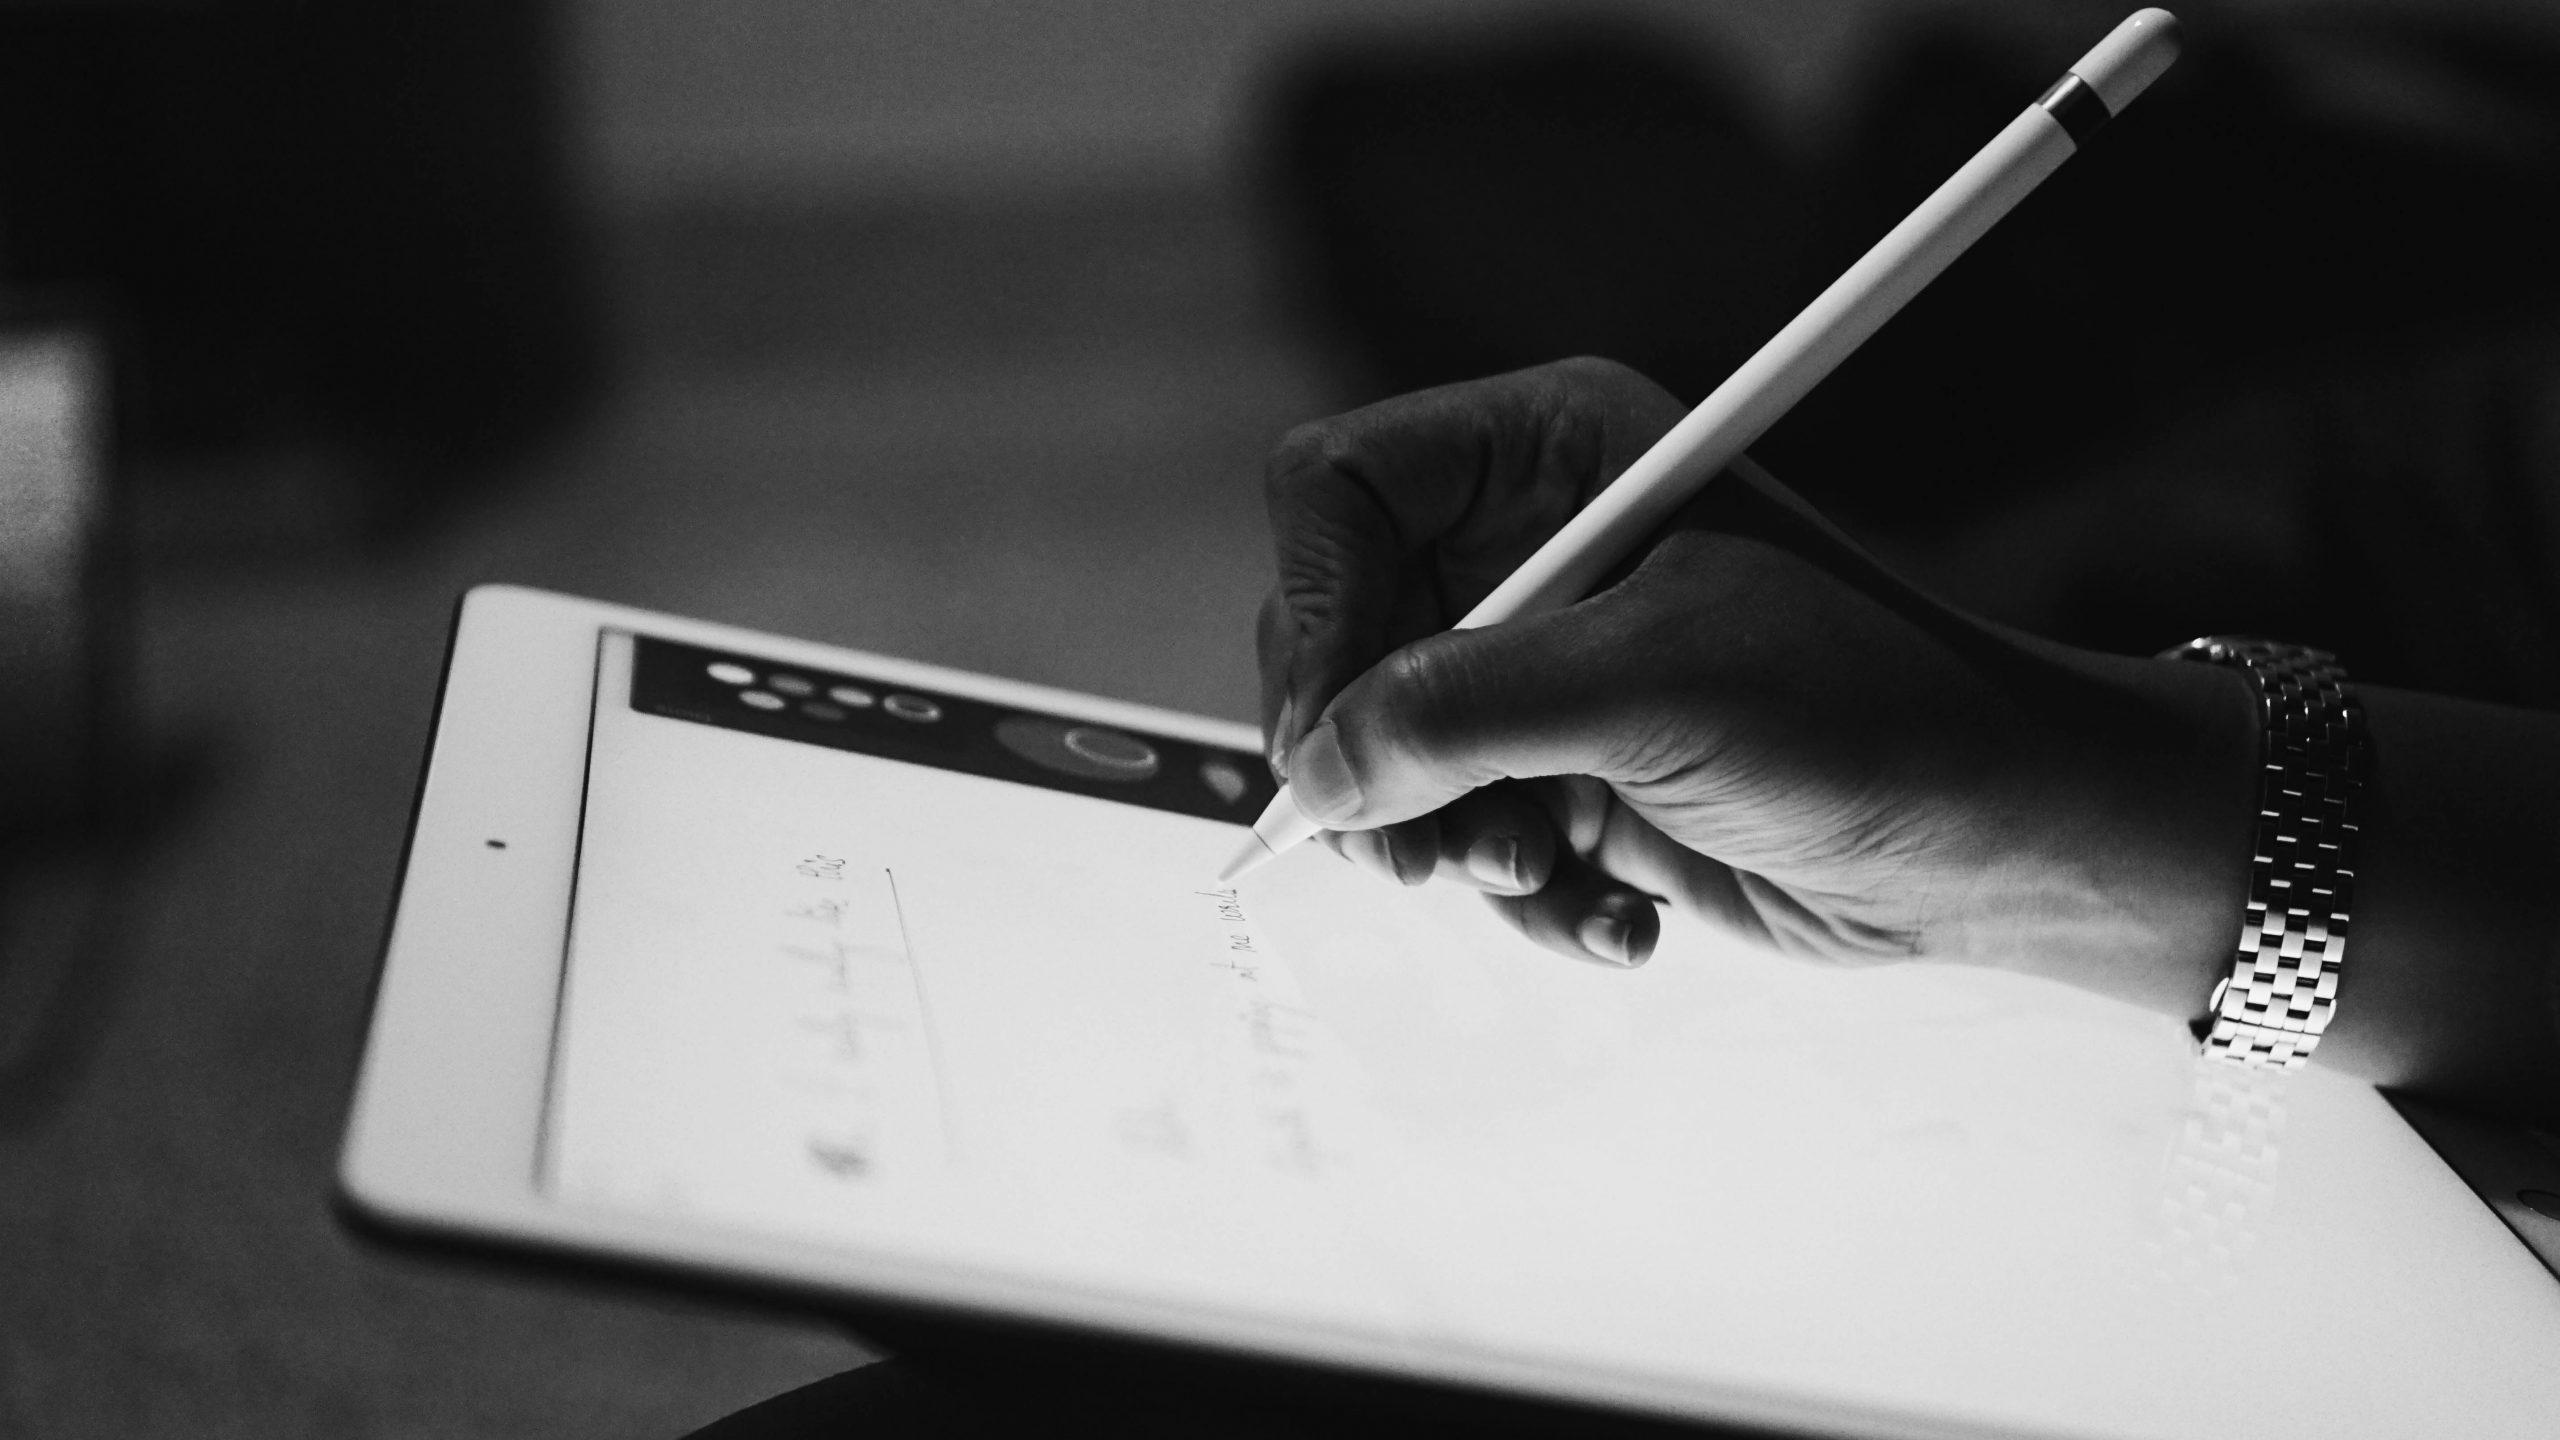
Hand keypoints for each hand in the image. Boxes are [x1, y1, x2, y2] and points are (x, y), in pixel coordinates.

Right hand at [1256, 358, 2256, 1013]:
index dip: (1311, 613)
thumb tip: (1314, 770)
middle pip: (1340, 636)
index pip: (1339, 492)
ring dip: (1451, 843)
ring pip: (1386, 754)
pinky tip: (1616, 914)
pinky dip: (1522, 897)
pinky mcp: (1571, 771)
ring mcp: (1547, 665)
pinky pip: (1460, 832)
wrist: (2001, 840)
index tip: (1331, 742)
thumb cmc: (1872, 717)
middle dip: (1379, 759)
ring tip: (1546, 876)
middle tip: (1431, 852)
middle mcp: (1533, 547)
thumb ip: (1464, 714)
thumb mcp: (1656, 691)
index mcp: (1553, 452)